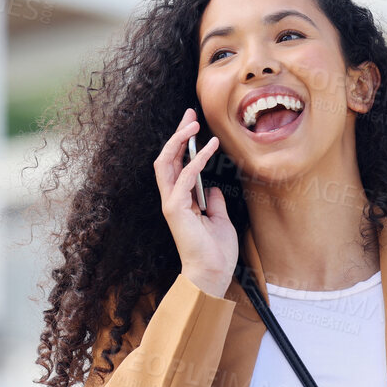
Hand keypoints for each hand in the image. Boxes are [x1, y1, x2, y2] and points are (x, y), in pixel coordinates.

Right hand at [154, 109, 235, 295]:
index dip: (184, 143)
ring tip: (194, 122)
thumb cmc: (217, 252)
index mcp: (180, 201)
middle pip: (167, 158)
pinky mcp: (176, 208)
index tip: (194, 124)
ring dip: (180, 140)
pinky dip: (196, 158)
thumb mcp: (220, 219)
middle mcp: (172, 199)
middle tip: (189, 113)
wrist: (213, 273)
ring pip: (167, 162)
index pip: (176, 165)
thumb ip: (213, 202)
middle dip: (177, 133)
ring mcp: (172, 203)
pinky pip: (185, 176)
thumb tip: (213, 188)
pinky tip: (209, 146)